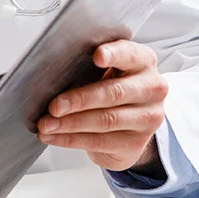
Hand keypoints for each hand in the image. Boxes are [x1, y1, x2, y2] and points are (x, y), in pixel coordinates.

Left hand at [35, 40, 166, 172]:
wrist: (131, 125)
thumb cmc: (112, 88)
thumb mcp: (108, 70)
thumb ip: (92, 66)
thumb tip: (53, 71)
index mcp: (143, 61)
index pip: (130, 55)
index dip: (114, 54)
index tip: (97, 56)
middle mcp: (151, 88)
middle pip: (114, 93)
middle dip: (79, 100)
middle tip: (54, 106)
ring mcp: (147, 117)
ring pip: (105, 120)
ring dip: (70, 123)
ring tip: (47, 124)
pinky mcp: (136, 143)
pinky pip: (99, 141)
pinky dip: (70, 139)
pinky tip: (53, 136)